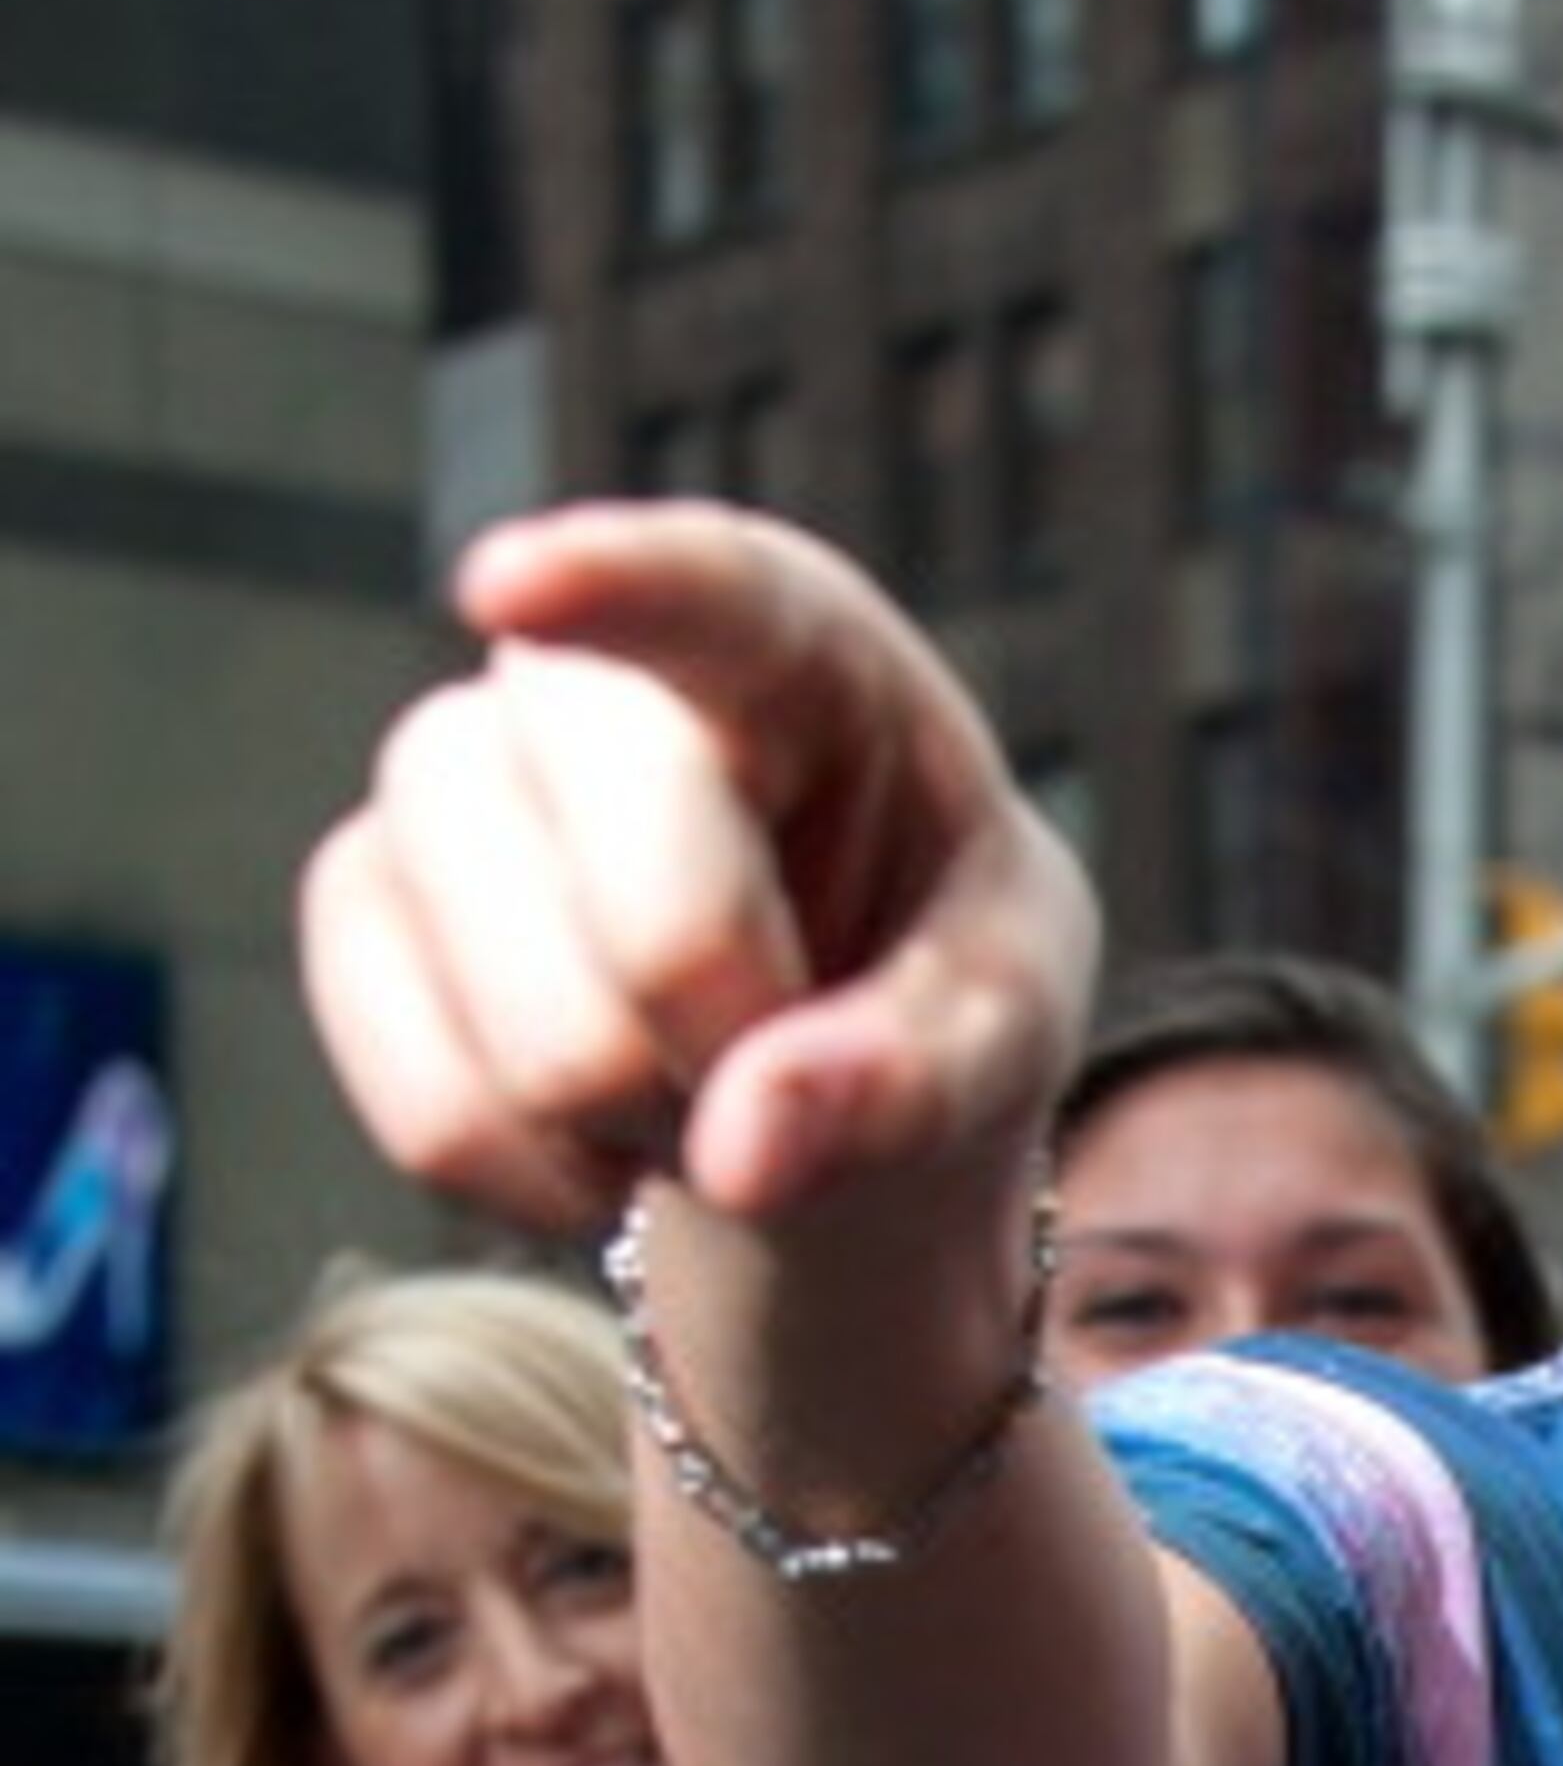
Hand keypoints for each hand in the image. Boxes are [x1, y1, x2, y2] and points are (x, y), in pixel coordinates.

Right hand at [296, 503, 1098, 1249]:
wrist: (816, 1068)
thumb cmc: (930, 985)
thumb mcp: (999, 1021)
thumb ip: (912, 1074)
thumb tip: (746, 1152)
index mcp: (793, 651)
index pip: (709, 593)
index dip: (611, 584)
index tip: (508, 588)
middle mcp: (590, 679)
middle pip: (634, 890)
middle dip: (731, 1033)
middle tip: (785, 1058)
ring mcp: (448, 777)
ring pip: (513, 1018)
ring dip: (633, 1118)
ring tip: (697, 1078)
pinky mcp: (359, 901)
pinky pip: (431, 1111)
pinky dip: (538, 1182)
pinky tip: (602, 1142)